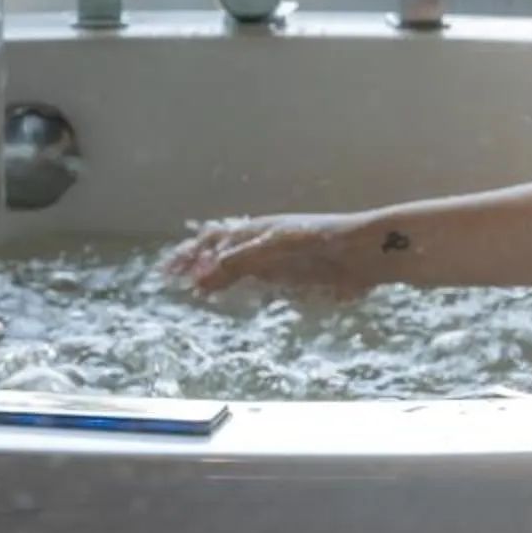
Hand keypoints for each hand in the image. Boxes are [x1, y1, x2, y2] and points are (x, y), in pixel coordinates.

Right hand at [163, 212, 376, 296]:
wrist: (364, 254)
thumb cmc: (321, 241)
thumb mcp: (275, 248)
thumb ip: (239, 263)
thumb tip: (199, 278)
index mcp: (256, 229)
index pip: (213, 240)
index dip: (190, 254)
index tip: (167, 272)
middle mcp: (261, 244)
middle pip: (221, 253)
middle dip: (196, 265)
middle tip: (172, 283)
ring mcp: (275, 264)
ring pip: (236, 271)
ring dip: (214, 280)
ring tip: (194, 294)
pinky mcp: (292, 282)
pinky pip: (258, 286)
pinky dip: (239, 292)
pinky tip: (232, 303)